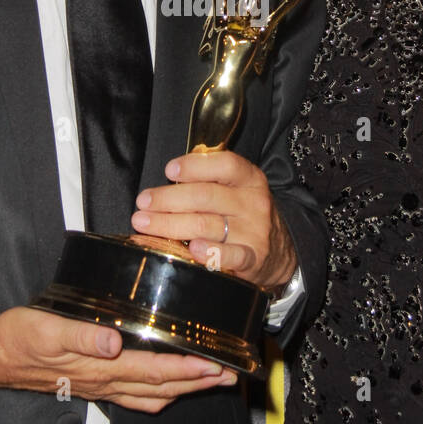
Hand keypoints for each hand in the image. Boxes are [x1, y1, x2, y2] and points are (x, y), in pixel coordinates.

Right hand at [0, 306, 235, 412]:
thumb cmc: (20, 339)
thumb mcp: (47, 330)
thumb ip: (82, 336)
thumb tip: (113, 342)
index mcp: (101, 367)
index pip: (155, 372)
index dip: (189, 370)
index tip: (216, 365)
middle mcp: (106, 381)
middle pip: (162, 387)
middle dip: (198, 383)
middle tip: (230, 375)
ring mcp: (101, 386)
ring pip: (152, 394)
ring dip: (184, 389)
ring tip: (210, 380)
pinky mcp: (94, 383)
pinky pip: (135, 395)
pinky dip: (159, 393)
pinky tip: (168, 386)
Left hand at [131, 150, 295, 292]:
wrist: (279, 252)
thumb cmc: (244, 215)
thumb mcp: (236, 190)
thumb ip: (209, 180)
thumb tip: (170, 175)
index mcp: (249, 179)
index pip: (225, 165)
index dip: (194, 166)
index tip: (169, 170)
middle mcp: (253, 203)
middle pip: (205, 196)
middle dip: (168, 199)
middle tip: (143, 202)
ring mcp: (254, 232)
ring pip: (206, 225)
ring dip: (170, 224)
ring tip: (144, 223)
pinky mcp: (253, 259)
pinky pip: (231, 256)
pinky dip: (211, 253)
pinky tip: (193, 249)